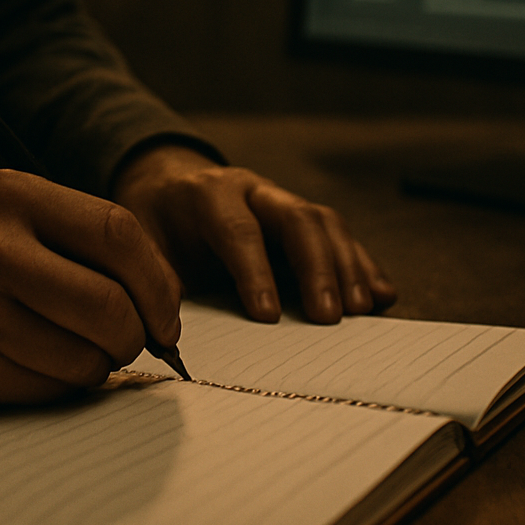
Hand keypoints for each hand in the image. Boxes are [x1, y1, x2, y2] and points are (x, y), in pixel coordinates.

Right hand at [0, 170, 182, 406]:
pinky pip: (48, 389)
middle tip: (128, 342)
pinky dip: (55, 387)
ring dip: (95, 366)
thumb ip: (70, 236)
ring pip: (87, 358)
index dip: (159, 283)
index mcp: (11, 195)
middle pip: (114, 306)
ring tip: (67, 350)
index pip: (122, 235)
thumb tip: (157, 297)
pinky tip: (26, 365)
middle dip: (137, 336)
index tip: (164, 312)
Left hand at [112, 145, 396, 323]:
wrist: (165, 185)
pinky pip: (340, 236)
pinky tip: (381, 294)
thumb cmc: (155, 224)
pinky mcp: (301, 216)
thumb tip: (170, 338)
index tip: (268, 317)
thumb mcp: (143, 245)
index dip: (255, 273)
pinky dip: (362, 265)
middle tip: (329, 317)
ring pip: (325, 223)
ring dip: (347, 267)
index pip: (239, 230)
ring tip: (361, 310)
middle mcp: (252, 189)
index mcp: (207, 195)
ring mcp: (281, 199)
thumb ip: (157, 283)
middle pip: (297, 219)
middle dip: (316, 268)